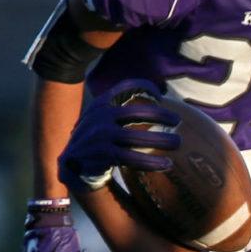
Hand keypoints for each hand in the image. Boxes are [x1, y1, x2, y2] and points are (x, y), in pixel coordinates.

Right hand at [58, 79, 179, 191]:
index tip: (160, 95)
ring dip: (162, 140)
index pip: (125, 87)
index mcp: (101, 104)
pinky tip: (166, 164)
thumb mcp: (100, 118)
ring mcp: (101, 135)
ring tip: (177, 142)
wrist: (72, 164)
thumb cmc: (96, 138)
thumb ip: (119, 109)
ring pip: (138, 137)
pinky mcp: (104, 155)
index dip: (145, 87)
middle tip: (177, 120)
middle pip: (138, 112)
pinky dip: (152, 162)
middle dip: (162, 115)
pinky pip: (133, 158)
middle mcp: (100, 116)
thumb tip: (156, 100)